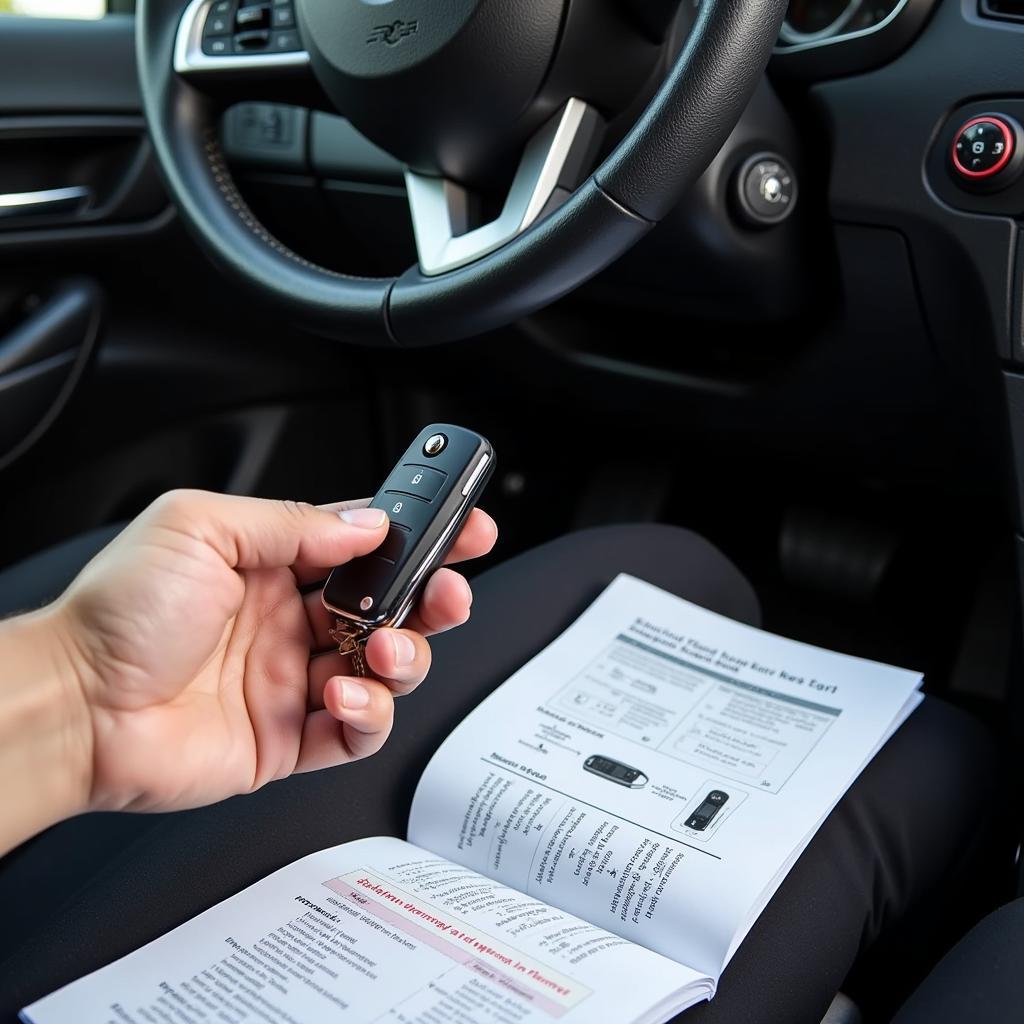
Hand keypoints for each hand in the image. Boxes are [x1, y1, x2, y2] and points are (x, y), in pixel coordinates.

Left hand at [21, 491, 495, 824]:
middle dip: (433, 599)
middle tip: (446, 594)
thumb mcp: (202, 527)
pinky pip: (358, 730)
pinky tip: (347, 696)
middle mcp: (289, 623)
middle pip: (392, 609)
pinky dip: (371, 716)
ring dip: (406, 657)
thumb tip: (365, 524)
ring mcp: (292, 681)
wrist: (73, 706)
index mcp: (272, 566)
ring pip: (387, 669)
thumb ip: (293, 523)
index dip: (421, 539)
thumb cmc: (117, 613)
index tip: (465, 529)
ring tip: (384, 649)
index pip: (366, 546)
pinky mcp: (289, 738)